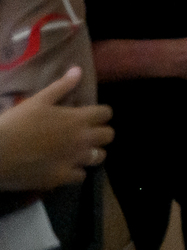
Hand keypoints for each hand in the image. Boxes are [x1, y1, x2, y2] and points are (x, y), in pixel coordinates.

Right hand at [0, 68, 112, 190]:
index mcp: (77, 119)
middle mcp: (81, 140)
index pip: (106, 113)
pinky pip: (81, 177)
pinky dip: (75, 172)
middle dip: (101, 133)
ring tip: (80, 151)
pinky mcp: (61, 178)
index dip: (101, 113)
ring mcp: (73, 160)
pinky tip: (66, 167)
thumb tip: (78, 71)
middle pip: (108, 135)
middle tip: (87, 133)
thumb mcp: (38, 101)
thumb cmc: (16, 124)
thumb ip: (61, 86)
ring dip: (92, 153)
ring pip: (99, 157)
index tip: (92, 115)